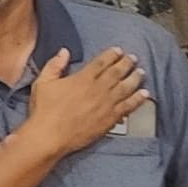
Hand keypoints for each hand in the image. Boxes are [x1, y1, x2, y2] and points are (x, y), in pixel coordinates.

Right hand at [19, 47, 149, 159]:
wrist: (50, 135)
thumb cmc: (44, 110)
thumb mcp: (43, 83)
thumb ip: (54, 65)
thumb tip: (64, 52)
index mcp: (83, 78)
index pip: (102, 62)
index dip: (112, 54)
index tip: (118, 50)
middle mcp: (98, 89)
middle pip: (117, 72)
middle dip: (127, 63)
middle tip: (133, 58)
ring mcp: (106, 104)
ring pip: (126, 87)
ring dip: (135, 78)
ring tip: (141, 72)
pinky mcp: (110, 119)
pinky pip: (128, 106)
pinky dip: (138, 99)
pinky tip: (144, 94)